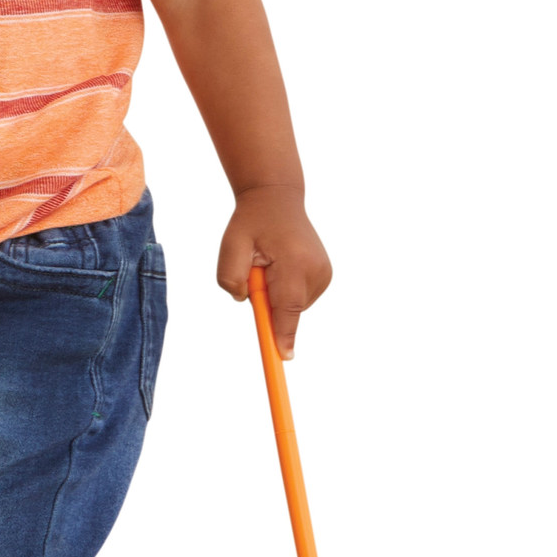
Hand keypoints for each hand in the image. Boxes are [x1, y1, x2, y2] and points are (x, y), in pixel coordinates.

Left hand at [217, 186, 330, 357]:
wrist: (277, 199)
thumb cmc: (251, 223)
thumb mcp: (230, 246)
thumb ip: (231, 279)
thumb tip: (248, 304)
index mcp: (295, 262)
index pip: (288, 306)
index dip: (284, 334)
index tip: (284, 357)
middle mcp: (316, 269)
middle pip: (288, 310)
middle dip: (268, 303)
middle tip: (257, 269)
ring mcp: (324, 273)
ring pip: (293, 307)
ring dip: (276, 296)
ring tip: (270, 263)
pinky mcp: (325, 276)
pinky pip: (299, 299)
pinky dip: (286, 291)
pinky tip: (282, 266)